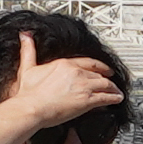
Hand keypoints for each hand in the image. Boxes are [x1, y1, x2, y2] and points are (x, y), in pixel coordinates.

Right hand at [0, 44, 129, 139]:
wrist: (31, 108)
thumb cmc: (28, 93)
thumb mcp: (28, 68)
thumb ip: (28, 50)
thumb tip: (25, 36)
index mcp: (64, 64)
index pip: (87, 62)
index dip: (99, 65)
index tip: (104, 68)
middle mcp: (76, 73)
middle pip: (98, 74)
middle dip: (107, 78)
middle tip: (112, 81)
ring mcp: (83, 86)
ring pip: (105, 84)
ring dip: (112, 88)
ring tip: (117, 92)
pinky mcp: (87, 100)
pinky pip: (106, 97)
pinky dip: (113, 98)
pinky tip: (117, 99)